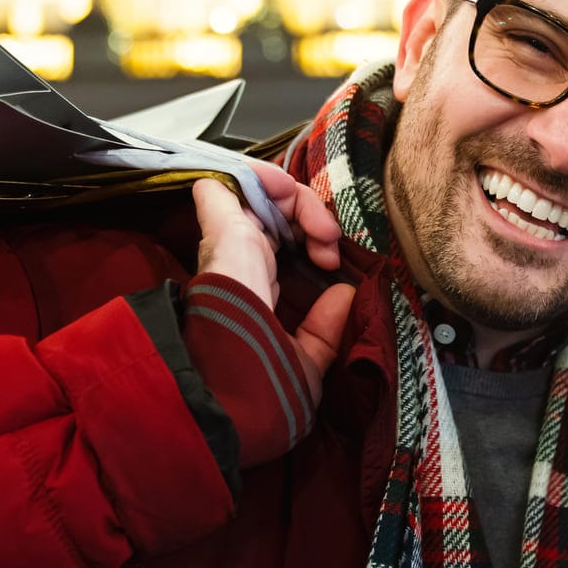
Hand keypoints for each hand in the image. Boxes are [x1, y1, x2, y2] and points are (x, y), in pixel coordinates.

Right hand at [190, 177, 354, 415]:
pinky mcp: (222, 231)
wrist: (231, 392)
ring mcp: (228, 244)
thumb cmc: (262, 387)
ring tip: (320, 228)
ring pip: (258, 192)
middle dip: (311, 214)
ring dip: (297, 197)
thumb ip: (324, 332)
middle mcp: (239, 261)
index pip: (281, 242)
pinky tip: (282, 186)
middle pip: (274, 212)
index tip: (333, 266)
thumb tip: (344, 294)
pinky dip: (258, 175)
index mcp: (255, 286)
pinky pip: (227, 184)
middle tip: (330, 243)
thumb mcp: (304, 363)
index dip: (313, 239)